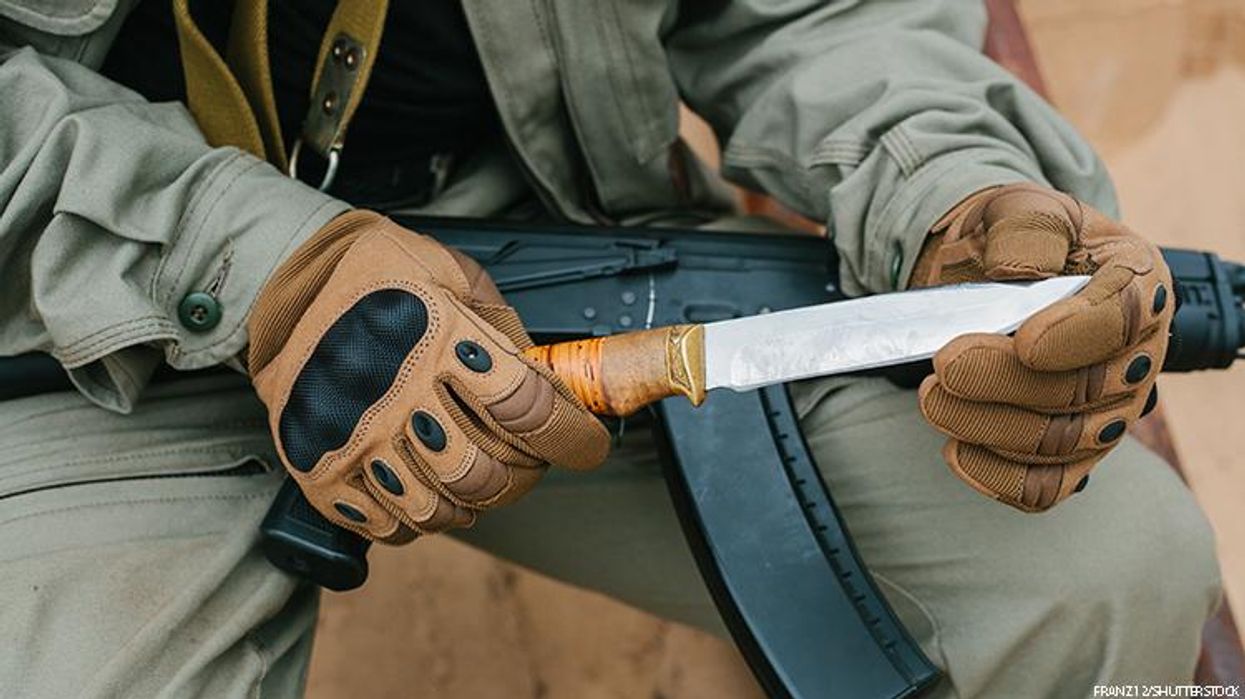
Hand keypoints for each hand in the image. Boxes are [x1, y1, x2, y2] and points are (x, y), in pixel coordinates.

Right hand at [248, 211, 609, 541]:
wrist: (282, 280)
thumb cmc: (377, 274)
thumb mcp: (454, 274)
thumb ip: (504, 329)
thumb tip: (547, 383)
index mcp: (443, 340)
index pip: (531, 412)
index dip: (574, 438)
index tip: (587, 445)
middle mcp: (399, 394)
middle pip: (488, 474)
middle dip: (524, 475)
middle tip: (524, 459)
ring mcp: (355, 437)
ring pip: (439, 510)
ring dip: (470, 501)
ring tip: (470, 474)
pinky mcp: (319, 468)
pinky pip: (385, 526)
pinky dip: (415, 518)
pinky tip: (420, 484)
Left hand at [911, 183, 1172, 511]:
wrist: (980, 273)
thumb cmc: (1007, 241)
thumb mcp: (1015, 207)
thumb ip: (1026, 228)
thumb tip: (1024, 272)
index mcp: (1134, 282)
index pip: (1126, 318)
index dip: (1078, 336)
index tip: (1025, 341)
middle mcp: (1132, 355)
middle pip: (1083, 392)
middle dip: (1003, 383)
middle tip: (942, 366)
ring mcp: (1104, 413)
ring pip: (1057, 444)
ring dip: (984, 426)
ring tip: (930, 398)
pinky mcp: (1068, 456)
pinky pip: (1043, 487)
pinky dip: (996, 476)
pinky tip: (955, 449)